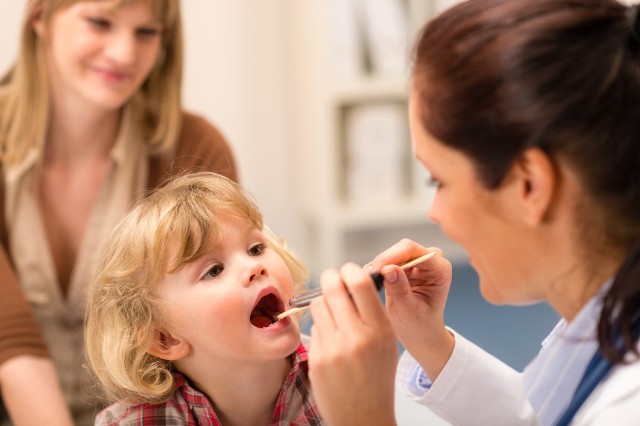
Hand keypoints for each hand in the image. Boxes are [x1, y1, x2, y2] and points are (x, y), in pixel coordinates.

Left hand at [308, 263, 397, 425]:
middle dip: (331, 278)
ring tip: (331, 310)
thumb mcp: (386, 341)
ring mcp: (333, 348)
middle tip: (332, 280)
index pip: (359, 282)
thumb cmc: (376, 376)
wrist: (363, 416)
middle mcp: (356, 336)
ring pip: (318, 303)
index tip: (347, 271)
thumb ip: (372, 311)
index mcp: (379, 329)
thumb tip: (353, 280)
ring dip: (323, 301)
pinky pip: (313, 327)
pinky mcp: (316, 358)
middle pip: (333, 286)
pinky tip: (329, 336)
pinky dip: (320, 325)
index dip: (349, 270)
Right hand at [367, 239, 453, 379]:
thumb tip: (388, 269)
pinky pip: (388, 260)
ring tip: (369, 280)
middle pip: (403, 248)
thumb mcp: (410, 312)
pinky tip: (372, 279)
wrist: (421, 335)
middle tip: (369, 275)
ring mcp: (418, 262)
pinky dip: (378, 268)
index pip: (415, 251)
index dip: (393, 256)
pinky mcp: (405, 266)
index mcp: (440, 270)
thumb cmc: (421, 326)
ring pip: (393, 252)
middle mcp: (431, 262)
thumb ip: (400, 290)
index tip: (377, 270)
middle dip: (385, 260)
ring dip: (379, 264)